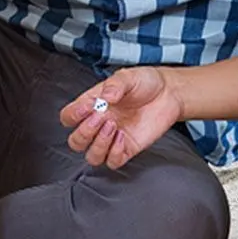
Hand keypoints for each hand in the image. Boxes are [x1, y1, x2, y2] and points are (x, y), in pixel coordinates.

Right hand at [59, 67, 183, 169]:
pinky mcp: (127, 149)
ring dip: (99, 145)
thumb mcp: (128, 76)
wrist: (169, 93)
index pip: (68, 117)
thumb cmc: (145, 83)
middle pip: (76, 142)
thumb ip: (115, 84)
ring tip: (113, 127)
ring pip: (92, 157)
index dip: (72, 116)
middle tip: (101, 118)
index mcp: (92, 105)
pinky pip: (113, 162)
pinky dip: (115, 153)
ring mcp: (112, 138)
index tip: (88, 107)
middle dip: (85, 132)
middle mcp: (99, 124)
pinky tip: (123, 137)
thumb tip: (106, 96)